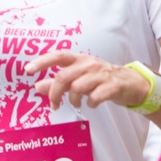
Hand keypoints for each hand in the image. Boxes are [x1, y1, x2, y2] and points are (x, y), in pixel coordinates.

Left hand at [24, 51, 149, 110]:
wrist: (132, 83)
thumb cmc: (101, 80)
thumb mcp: (79, 79)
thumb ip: (58, 82)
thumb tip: (38, 85)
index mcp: (80, 60)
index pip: (58, 56)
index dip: (42, 62)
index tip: (28, 70)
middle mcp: (89, 64)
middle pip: (64, 77)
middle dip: (55, 93)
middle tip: (54, 105)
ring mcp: (102, 74)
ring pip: (78, 87)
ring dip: (73, 100)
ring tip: (76, 104)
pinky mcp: (113, 86)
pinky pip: (95, 97)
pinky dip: (91, 103)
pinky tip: (92, 104)